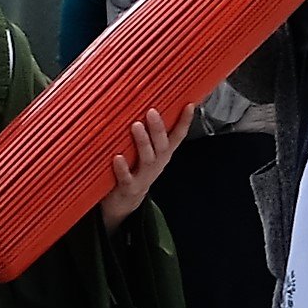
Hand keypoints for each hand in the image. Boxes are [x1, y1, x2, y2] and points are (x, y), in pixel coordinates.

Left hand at [101, 104, 185, 226]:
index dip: (185, 121)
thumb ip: (148, 134)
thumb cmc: (135, 169)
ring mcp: (144, 176)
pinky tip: (117, 157)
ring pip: (147, 159)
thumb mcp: (147, 152)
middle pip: (162, 145)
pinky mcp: (129, 187)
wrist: (126, 203)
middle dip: (158, 128)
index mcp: (163, 154)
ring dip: (143, 142)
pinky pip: (126, 178)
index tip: (189, 104)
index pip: (178, 136)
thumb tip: (145, 103)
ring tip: (136, 126)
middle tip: (152, 111)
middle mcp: (157, 164)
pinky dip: (122, 168)